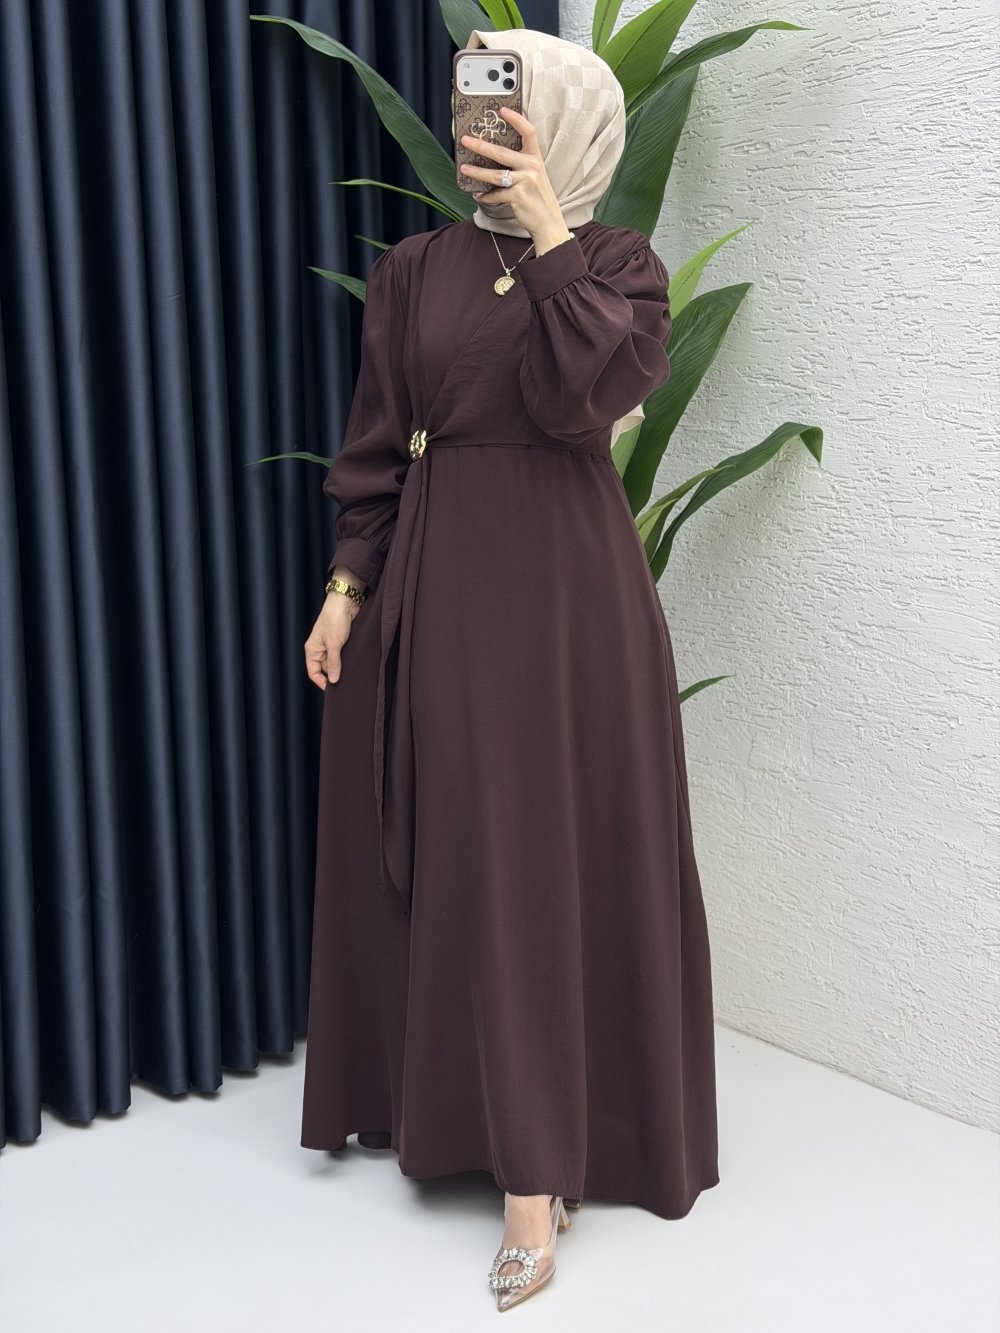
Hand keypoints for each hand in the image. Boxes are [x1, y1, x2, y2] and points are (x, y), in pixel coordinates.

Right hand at [304, 591, 357, 688]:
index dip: (322, 682)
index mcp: (312, 650)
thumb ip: (334, 663)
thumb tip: (334, 681)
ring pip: (334, 662)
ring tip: (350, 673)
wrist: (345, 602)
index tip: (333, 690)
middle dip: (334, 675)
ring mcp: (329, 645)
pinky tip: (353, 663)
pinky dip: (345, 660)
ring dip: (341, 667)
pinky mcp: (338, 641)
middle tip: (345, 682)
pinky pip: (340, 655)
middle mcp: (319, 649)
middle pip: (325, 669)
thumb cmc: (335, 620)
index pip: (313, 672)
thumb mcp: (334, 644)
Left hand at [460, 107, 571, 253]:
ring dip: (476, 172)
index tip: (501, 110)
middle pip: (501, 152)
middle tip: (465, 140)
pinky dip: (486, 196)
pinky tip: (479, 195)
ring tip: (464, 169)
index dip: (516, 119)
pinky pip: (496, 194)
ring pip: (495, 174)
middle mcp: (531, 167)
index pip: (528, 131)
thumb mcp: (534, 176)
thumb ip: (520, 164)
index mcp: (535, 158)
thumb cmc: (538, 198)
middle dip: (480, 145)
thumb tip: (492, 157)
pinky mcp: (518, 196)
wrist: (549, 222)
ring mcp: (525, 181)